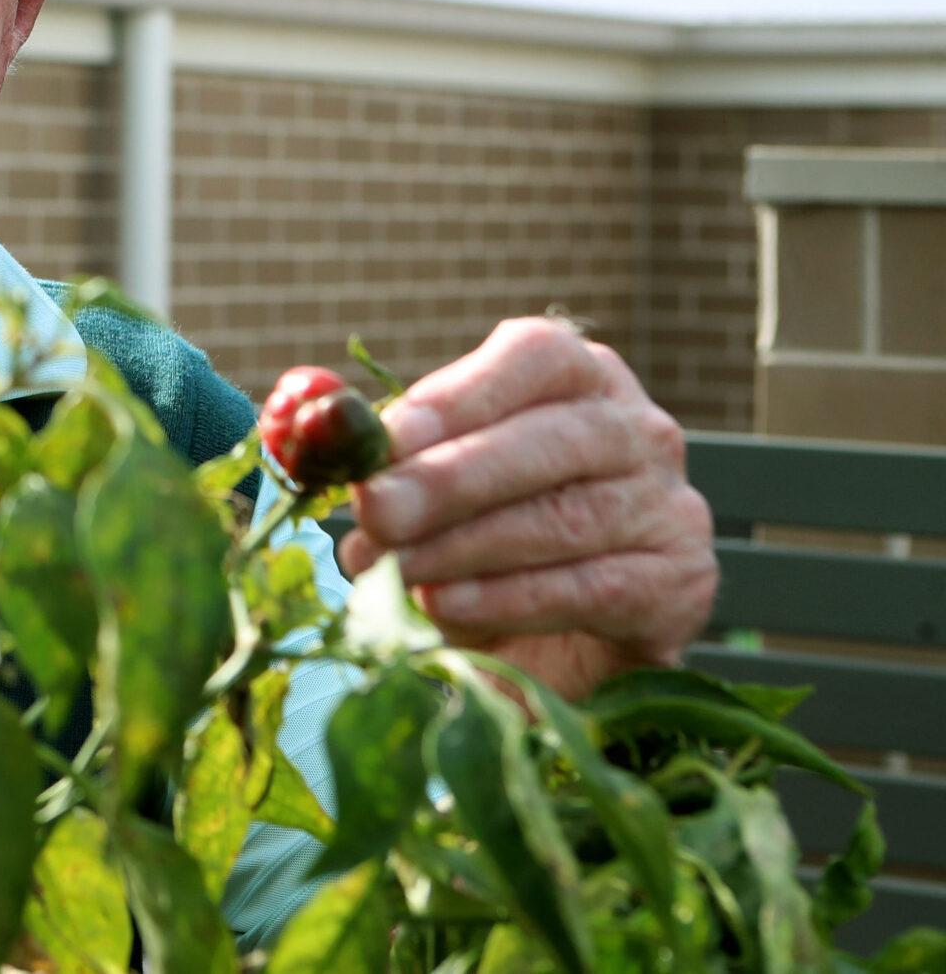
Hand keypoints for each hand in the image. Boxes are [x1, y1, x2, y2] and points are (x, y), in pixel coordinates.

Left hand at [337, 317, 717, 700]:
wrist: (554, 638)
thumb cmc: (481, 532)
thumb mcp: (432, 481)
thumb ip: (387, 450)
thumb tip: (315, 424)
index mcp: (580, 376)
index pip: (534, 358)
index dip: (458, 395)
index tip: (385, 439)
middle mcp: (639, 429)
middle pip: (551, 441)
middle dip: (450, 478)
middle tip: (374, 511)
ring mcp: (669, 505)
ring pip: (568, 517)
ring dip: (465, 546)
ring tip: (388, 571)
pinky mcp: (681, 583)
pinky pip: (594, 586)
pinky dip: (509, 597)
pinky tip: (444, 605)